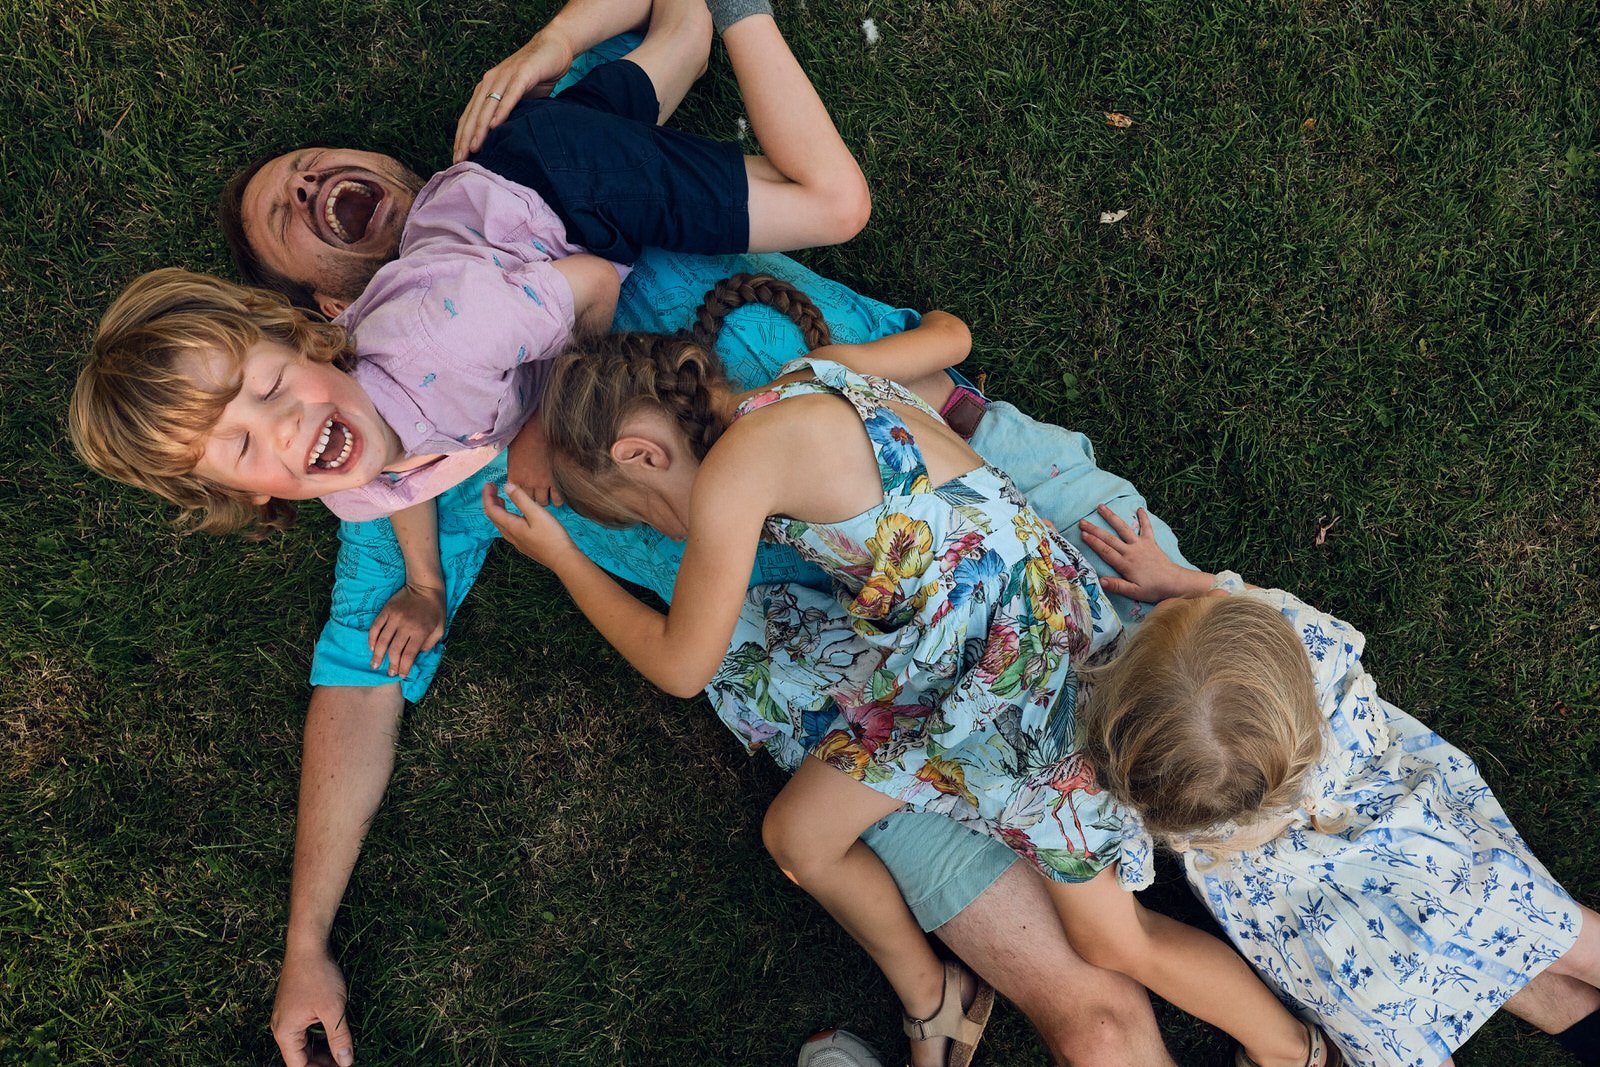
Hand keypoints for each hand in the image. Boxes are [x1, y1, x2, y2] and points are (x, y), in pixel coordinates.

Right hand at [271, 945, 353, 1066]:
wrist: (308, 945)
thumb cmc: (318, 976)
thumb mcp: (333, 1010)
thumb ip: (339, 1039)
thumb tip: (346, 1063)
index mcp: (285, 1033)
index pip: (299, 1066)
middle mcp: (282, 1028)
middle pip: (300, 1057)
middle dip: (322, 1063)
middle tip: (344, 1062)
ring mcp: (287, 1017)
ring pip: (304, 1044)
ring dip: (322, 1051)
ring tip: (342, 1054)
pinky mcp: (294, 1008)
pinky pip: (305, 1031)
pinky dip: (319, 1037)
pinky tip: (335, 1037)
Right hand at [367, 581, 445, 675]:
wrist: (425, 587)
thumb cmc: (435, 609)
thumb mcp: (440, 628)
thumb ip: (429, 644)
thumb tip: (415, 656)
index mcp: (420, 631)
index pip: (409, 655)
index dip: (404, 668)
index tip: (402, 675)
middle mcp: (406, 625)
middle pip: (394, 650)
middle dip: (391, 664)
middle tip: (389, 672)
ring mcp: (394, 618)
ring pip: (383, 641)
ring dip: (378, 655)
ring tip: (375, 665)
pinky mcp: (386, 611)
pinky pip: (375, 627)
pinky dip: (372, 639)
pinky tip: (372, 648)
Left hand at [452, 30, 575, 162]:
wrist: (554, 46)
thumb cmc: (536, 75)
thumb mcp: (518, 98)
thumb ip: (508, 113)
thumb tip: (501, 140)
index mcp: (486, 87)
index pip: (469, 116)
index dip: (461, 137)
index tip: (457, 158)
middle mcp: (491, 81)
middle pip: (474, 114)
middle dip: (465, 138)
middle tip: (460, 160)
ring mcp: (506, 76)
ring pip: (488, 106)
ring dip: (480, 128)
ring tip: (474, 148)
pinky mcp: (523, 74)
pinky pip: (510, 94)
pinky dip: (502, 110)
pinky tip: (496, 125)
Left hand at [482, 482, 579, 567]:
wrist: (563, 559)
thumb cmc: (552, 536)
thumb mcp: (537, 513)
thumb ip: (521, 499)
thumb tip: (506, 486)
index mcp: (511, 526)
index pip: (491, 509)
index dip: (487, 495)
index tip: (489, 484)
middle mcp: (511, 535)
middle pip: (494, 517)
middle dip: (491, 501)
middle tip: (493, 488)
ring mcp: (518, 542)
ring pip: (501, 523)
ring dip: (499, 509)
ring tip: (501, 499)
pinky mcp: (525, 545)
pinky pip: (509, 529)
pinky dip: (507, 517)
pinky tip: (516, 515)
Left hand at [504, 418, 562, 507]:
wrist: (543, 429)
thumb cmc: (528, 436)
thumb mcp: (514, 453)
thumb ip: (515, 469)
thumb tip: (516, 475)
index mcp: (515, 475)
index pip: (514, 496)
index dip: (520, 496)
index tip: (524, 495)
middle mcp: (527, 482)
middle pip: (529, 501)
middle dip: (533, 500)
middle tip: (538, 495)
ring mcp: (542, 483)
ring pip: (543, 502)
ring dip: (545, 499)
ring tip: (548, 495)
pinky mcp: (556, 481)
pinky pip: (557, 499)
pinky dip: (557, 499)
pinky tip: (558, 495)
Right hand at [1077, 505, 1212, 602]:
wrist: (1174, 582)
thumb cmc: (1153, 589)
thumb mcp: (1134, 592)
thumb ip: (1117, 586)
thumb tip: (1100, 581)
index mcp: (1125, 563)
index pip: (1105, 551)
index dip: (1093, 542)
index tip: (1082, 534)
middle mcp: (1131, 551)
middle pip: (1109, 538)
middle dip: (1094, 529)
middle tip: (1082, 522)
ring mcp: (1141, 545)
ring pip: (1123, 528)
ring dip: (1112, 517)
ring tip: (1101, 507)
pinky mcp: (1150, 542)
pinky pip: (1146, 528)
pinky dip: (1143, 518)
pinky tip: (1139, 509)